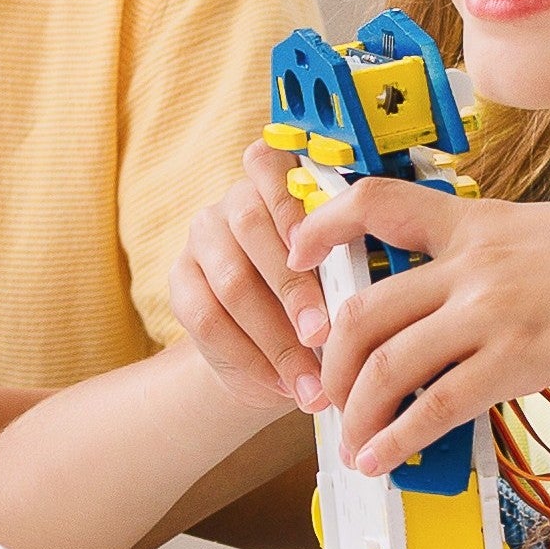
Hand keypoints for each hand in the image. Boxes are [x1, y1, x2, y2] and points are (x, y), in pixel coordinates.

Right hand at [170, 141, 323, 411]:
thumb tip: (370, 290)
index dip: (291, 203)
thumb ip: (345, 265)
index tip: (318, 247)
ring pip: (231, 281)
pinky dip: (251, 357)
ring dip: (276, 337)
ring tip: (312, 380)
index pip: (269, 164)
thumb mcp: (340, 277)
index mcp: (278, 182)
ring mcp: (201, 240)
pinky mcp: (179, 283)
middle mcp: (234, 202)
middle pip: (251, 227)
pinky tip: (282, 384)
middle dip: (292, 287)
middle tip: (323, 336)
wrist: (269, 355)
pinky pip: (207, 319)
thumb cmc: (322, 301)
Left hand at [290, 179, 549, 475]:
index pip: (376, 201)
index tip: (298, 253)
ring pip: (388, 363)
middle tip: (328, 390)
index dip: (322, 225)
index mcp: (480, 220)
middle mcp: (474, 261)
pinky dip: (398, 438)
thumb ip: (503, 252)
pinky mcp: (518, 360)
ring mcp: (493, 311)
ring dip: (358, 411)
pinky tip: (386, 458)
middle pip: (364, 307)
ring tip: (354, 442)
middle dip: (332, 358)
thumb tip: (469, 285)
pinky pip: (435, 405)